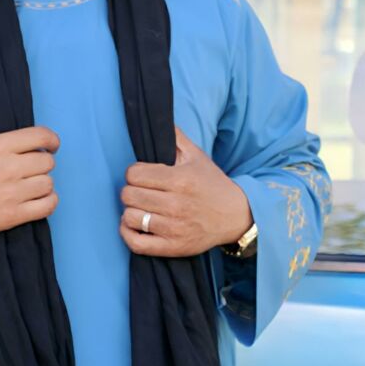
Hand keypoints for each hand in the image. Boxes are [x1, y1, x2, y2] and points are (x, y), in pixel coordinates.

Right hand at [0, 126, 59, 235]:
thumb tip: (17, 137)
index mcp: (0, 145)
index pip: (41, 136)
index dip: (52, 140)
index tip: (51, 146)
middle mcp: (9, 167)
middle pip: (48, 162)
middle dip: (43, 164)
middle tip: (33, 169)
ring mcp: (12, 192)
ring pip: (49, 183)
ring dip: (43, 183)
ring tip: (32, 185)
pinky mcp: (13, 215)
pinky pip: (47, 206)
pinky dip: (48, 201)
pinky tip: (39, 199)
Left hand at [119, 127, 252, 257]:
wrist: (236, 216)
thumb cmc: (212, 184)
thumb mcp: (197, 156)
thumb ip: (175, 137)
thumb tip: (158, 118)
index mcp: (180, 180)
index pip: (134, 174)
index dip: (133, 173)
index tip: (142, 175)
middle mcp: (177, 204)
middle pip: (128, 195)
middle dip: (131, 190)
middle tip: (141, 191)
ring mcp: (174, 228)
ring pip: (130, 217)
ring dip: (131, 211)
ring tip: (140, 208)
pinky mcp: (173, 247)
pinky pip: (136, 244)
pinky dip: (128, 234)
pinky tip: (134, 224)